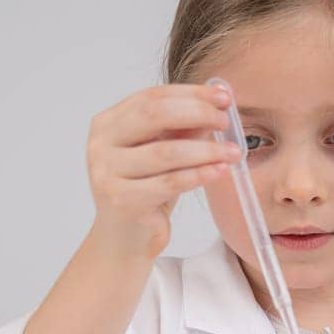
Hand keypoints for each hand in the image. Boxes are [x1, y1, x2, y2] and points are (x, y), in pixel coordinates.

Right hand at [85, 84, 242, 258]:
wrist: (126, 239)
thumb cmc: (146, 190)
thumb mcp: (165, 153)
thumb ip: (182, 128)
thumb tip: (217, 103)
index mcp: (108, 124)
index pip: (152, 97)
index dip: (190, 94)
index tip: (223, 96)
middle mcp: (100, 144)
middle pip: (154, 115)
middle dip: (197, 113)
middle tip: (226, 120)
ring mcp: (107, 173)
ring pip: (166, 152)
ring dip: (205, 149)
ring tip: (233, 151)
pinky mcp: (122, 200)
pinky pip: (169, 182)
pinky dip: (199, 174)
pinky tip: (219, 170)